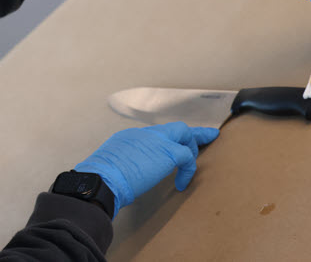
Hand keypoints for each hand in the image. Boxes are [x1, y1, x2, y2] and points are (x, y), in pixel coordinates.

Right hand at [74, 122, 218, 213]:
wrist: (102, 177)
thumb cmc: (103, 178)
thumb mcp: (111, 165)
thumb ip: (124, 164)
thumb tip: (128, 176)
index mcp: (129, 137)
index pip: (154, 135)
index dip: (166, 142)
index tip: (172, 147)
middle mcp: (143, 134)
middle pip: (172, 128)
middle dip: (190, 134)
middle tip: (207, 135)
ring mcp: (156, 140)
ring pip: (183, 132)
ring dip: (191, 148)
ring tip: (191, 165)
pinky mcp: (167, 151)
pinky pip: (187, 156)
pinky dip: (188, 171)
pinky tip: (181, 184)